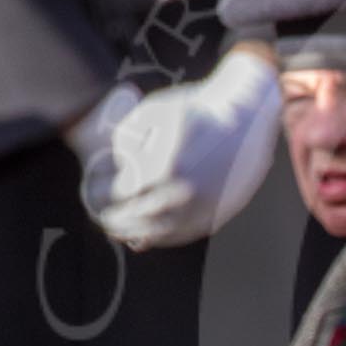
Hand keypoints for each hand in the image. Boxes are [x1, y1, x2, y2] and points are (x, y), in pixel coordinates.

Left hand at [71, 44, 282, 249]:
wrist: (248, 117)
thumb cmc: (199, 109)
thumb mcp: (154, 110)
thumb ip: (126, 138)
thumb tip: (118, 167)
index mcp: (161, 169)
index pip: (120, 194)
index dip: (104, 195)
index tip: (97, 194)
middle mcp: (181, 195)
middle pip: (136, 218)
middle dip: (116, 218)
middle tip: (106, 217)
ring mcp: (202, 208)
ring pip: (159, 233)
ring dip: (136, 232)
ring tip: (124, 229)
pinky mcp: (217, 214)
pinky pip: (184, 235)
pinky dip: (163, 237)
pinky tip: (152, 233)